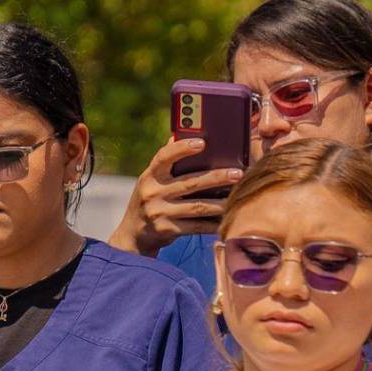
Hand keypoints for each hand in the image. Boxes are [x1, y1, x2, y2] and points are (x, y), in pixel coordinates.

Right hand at [109, 138, 243, 256]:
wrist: (133, 235)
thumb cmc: (150, 200)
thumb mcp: (152, 180)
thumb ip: (166, 162)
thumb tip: (179, 134)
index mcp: (150, 175)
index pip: (164, 157)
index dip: (182, 149)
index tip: (202, 143)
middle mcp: (152, 192)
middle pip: (190, 183)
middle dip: (216, 178)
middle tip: (238, 174)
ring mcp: (159, 213)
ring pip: (196, 206)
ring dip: (219, 203)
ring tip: (236, 198)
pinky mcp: (166, 230)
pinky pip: (195, 226)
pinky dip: (212, 224)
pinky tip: (226, 219)